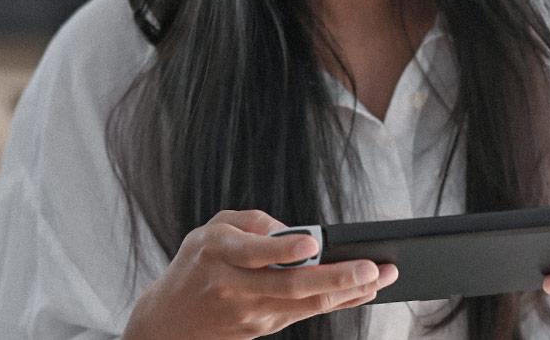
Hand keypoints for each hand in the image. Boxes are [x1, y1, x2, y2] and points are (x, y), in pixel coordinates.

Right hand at [123, 209, 397, 339]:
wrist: (168, 323)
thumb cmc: (198, 263)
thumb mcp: (212, 229)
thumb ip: (251, 222)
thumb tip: (292, 232)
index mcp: (218, 253)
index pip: (254, 253)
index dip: (283, 249)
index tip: (311, 243)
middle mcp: (235, 286)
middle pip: (290, 286)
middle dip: (336, 278)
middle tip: (372, 267)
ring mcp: (250, 313)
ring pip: (304, 305)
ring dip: (347, 293)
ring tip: (381, 277)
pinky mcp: (262, 328)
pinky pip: (305, 314)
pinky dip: (336, 303)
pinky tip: (361, 292)